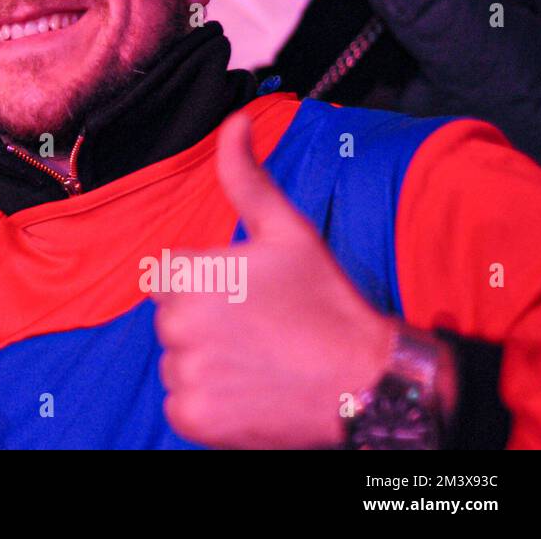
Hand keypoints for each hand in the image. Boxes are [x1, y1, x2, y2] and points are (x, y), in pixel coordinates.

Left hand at [153, 113, 395, 447]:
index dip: (213, 287)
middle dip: (207, 325)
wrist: (368, 382)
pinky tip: (251, 395)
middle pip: (172, 322)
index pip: (173, 280)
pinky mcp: (193, 418)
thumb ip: (246, 177)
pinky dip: (210, 405)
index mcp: (186, 276)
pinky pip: (183, 404)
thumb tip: (235, 121)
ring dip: (208, 364)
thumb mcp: (287, 231)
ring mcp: (184, 373)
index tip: (253, 299)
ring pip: (179, 362)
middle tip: (262, 332)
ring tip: (260, 363)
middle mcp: (175, 325)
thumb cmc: (325, 301)